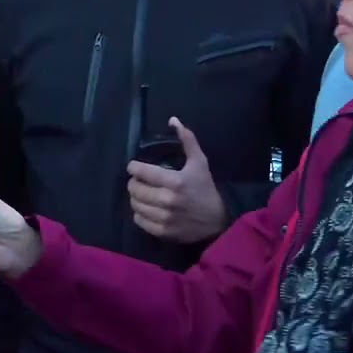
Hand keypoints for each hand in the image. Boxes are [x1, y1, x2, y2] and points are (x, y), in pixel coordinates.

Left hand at [126, 117, 226, 243]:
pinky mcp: (163, 231)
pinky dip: (139, 213)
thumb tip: (173, 120)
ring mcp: (164, 218)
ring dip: (135, 197)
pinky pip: (139, 221)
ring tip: (142, 193)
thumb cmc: (206, 188)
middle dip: (134, 182)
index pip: (141, 172)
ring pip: (135, 204)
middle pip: (134, 189)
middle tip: (139, 180)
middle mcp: (167, 200)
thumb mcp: (199, 161)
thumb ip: (186, 140)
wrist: (218, 219)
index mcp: (175, 181)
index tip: (134, 167)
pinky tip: (146, 208)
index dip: (133, 167)